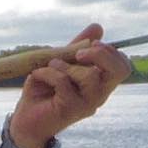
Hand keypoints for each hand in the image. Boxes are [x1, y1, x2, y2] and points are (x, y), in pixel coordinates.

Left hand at [8, 23, 131, 147]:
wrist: (25, 121)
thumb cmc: (44, 92)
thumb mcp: (61, 64)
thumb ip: (78, 48)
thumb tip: (98, 27)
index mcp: (100, 84)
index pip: (123, 67)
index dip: (111, 52)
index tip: (91, 44)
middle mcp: (99, 96)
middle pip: (118, 71)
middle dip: (100, 54)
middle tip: (79, 53)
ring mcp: (86, 105)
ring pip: (89, 76)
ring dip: (66, 65)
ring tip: (50, 65)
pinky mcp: (70, 110)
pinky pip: (64, 82)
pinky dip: (48, 72)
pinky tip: (38, 75)